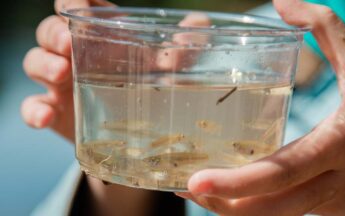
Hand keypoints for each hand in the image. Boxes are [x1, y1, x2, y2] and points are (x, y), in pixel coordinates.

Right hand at [22, 0, 209, 142]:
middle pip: (49, 32)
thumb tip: (199, 24)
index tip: (75, 6)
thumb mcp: (165, 68)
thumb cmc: (145, 88)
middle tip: (68, 44)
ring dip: (43, 65)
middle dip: (54, 34)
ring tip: (61, 73)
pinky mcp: (56, 110)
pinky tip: (44, 116)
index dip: (71, 3)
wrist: (133, 133)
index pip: (77, 9)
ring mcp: (61, 83)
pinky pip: (33, 105)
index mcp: (99, 37)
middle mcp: (75, 55)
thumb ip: (183, 47)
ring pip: (35, 62)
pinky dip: (33, 110)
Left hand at [177, 1, 344, 214]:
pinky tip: (238, 190)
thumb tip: (282, 2)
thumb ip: (323, 26)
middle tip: (186, 187)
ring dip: (237, 209)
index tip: (195, 182)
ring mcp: (339, 199)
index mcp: (342, 141)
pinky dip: (259, 205)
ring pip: (279, 215)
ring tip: (204, 190)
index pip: (282, 171)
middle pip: (272, 207)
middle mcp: (339, 180)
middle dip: (224, 206)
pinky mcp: (337, 205)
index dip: (237, 183)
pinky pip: (290, 210)